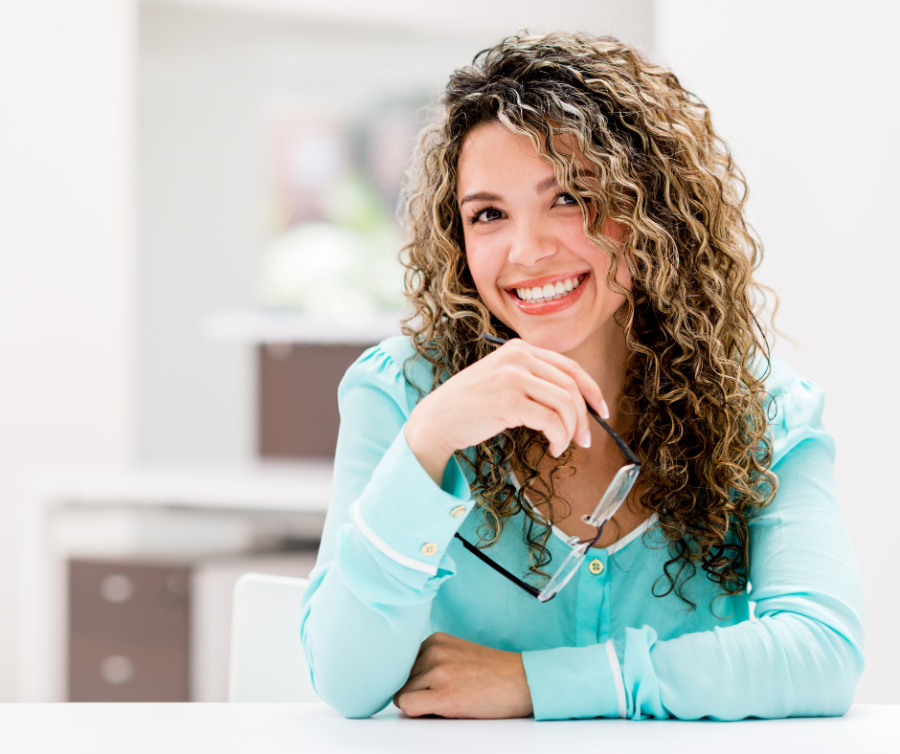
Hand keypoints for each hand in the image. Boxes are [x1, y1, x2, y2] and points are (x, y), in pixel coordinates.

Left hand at [392, 632, 533, 718]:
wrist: (524, 681)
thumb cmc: (493, 673)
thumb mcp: (457, 654)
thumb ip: (432, 661)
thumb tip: (404, 683)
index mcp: (435, 640)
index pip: (402, 664)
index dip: (413, 680)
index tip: (427, 687)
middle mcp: (432, 651)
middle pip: (401, 680)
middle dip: (416, 692)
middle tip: (442, 696)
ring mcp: (437, 671)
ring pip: (402, 695)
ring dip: (420, 703)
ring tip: (448, 701)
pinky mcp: (443, 694)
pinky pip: (407, 706)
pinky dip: (417, 713)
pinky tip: (439, 710)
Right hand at [404, 338, 608, 484]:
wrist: (437, 419)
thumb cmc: (471, 405)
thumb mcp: (503, 379)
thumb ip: (532, 379)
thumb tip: (576, 402)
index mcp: (519, 349)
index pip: (569, 366)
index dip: (591, 389)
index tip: (601, 410)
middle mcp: (518, 357)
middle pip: (571, 386)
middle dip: (585, 416)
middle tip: (585, 438)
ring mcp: (513, 377)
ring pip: (565, 403)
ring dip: (571, 430)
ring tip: (563, 445)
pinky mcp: (509, 401)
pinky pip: (551, 421)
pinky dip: (559, 437)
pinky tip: (553, 447)